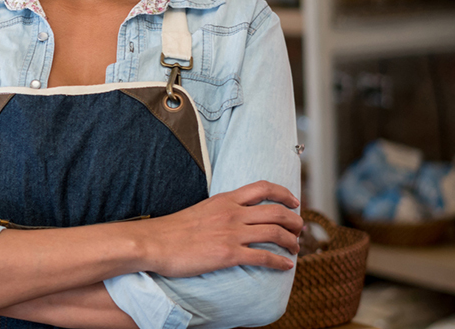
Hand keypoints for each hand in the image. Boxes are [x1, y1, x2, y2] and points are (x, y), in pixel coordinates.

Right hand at [140, 181, 303, 276]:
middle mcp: (231, 213)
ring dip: (292, 241)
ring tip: (296, 248)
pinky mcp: (228, 254)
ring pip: (275, 233)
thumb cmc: (172, 229)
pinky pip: (263, 257)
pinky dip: (280, 261)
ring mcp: (231, 233)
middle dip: (295, 221)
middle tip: (300, 229)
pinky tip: (286, 265)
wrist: (154, 242)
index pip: (262, 188)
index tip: (294, 202)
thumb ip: (220, 210)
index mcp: (224, 199)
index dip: (284, 194)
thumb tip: (234, 216)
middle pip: (276, 211)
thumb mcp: (200, 209)